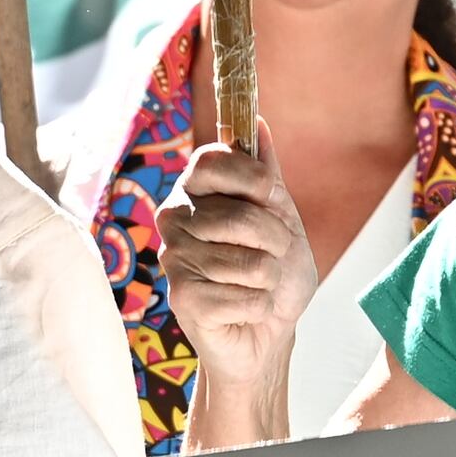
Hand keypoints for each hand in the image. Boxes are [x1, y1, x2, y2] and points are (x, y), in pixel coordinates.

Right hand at [158, 144, 314, 443]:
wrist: (269, 332)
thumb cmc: (273, 271)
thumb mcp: (281, 215)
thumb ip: (266, 173)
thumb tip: (256, 124)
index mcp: (195, 191)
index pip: (211, 159)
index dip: (251, 176)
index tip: (269, 194)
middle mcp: (175, 219)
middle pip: (239, 215)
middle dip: (276, 241)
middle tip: (274, 255)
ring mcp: (174, 259)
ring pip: (248, 261)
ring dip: (271, 278)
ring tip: (260, 285)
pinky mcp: (182, 299)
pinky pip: (244, 296)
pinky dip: (261, 306)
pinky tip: (247, 310)